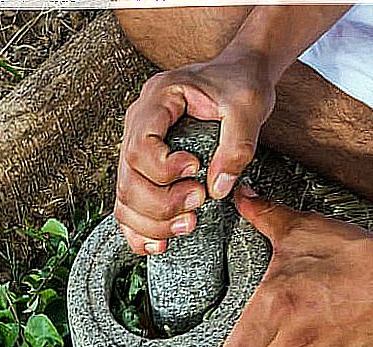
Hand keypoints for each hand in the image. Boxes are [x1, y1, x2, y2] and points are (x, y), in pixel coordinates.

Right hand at [115, 52, 276, 255]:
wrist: (238, 76)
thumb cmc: (240, 85)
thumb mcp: (248, 107)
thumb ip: (237, 145)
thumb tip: (217, 189)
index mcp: (157, 99)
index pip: (139, 146)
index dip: (164, 169)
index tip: (196, 169)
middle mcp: (138, 123)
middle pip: (128, 179)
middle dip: (162, 204)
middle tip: (199, 203)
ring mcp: (137, 147)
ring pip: (124, 198)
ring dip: (152, 222)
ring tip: (188, 224)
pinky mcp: (145, 168)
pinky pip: (128, 206)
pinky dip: (140, 230)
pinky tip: (161, 243)